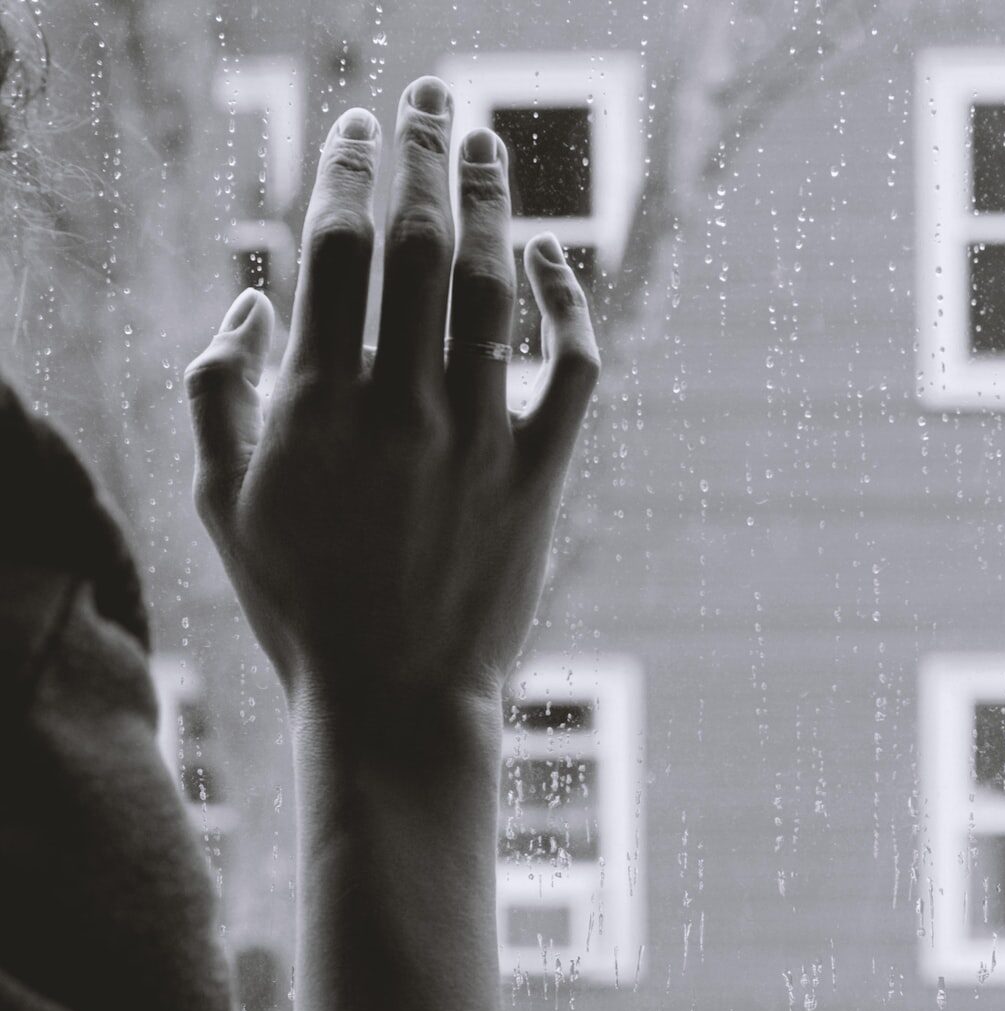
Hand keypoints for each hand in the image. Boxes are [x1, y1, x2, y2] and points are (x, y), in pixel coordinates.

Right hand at [184, 77, 598, 730]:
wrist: (396, 700)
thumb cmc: (300, 604)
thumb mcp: (220, 503)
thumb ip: (214, 391)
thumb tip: (247, 298)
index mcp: (316, 402)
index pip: (336, 249)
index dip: (346, 172)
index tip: (353, 125)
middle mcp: (402, 404)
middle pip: (420, 245)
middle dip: (422, 155)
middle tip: (429, 98)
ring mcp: (479, 436)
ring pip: (495, 289)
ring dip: (493, 204)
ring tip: (486, 145)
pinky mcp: (539, 473)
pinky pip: (573, 369)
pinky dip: (571, 306)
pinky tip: (557, 261)